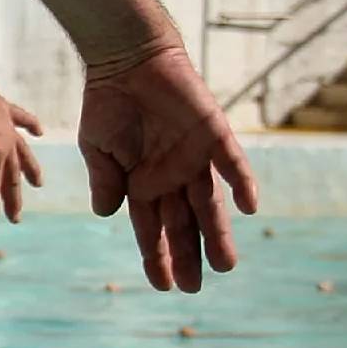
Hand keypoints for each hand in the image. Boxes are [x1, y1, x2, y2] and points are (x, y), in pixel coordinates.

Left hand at [0, 69, 42, 228]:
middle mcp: (6, 139)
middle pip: (10, 175)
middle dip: (12, 197)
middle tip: (16, 218)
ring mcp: (5, 122)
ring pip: (21, 150)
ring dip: (29, 168)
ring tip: (38, 184)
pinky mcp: (0, 106)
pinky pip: (20, 118)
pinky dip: (29, 124)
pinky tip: (39, 131)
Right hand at [78, 43, 258, 292]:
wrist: (127, 60)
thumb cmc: (108, 103)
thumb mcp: (96, 147)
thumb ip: (105, 179)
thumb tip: (106, 214)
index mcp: (142, 183)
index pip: (151, 229)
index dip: (156, 256)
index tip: (162, 286)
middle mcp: (172, 176)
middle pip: (184, 224)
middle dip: (188, 255)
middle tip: (194, 287)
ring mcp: (195, 158)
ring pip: (211, 204)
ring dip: (218, 233)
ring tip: (225, 265)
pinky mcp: (213, 134)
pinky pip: (231, 163)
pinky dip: (242, 184)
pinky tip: (250, 208)